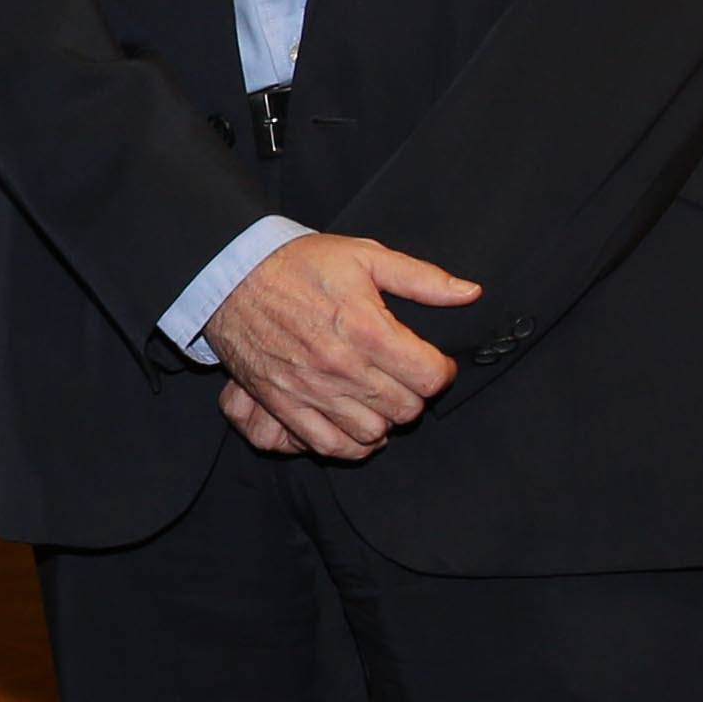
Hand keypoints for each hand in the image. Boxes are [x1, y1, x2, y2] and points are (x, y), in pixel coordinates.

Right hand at [202, 232, 479, 461]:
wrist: (231, 276)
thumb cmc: (299, 263)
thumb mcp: (365, 256)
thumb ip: (422, 279)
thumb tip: (471, 293)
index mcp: (367, 329)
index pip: (431, 377)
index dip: (441, 371)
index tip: (432, 362)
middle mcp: (342, 366)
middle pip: (406, 409)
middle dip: (414, 394)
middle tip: (403, 376)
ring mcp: (311, 390)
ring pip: (373, 432)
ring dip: (384, 419)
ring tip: (379, 398)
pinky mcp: (284, 404)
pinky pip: (329, 445)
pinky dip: (351, 445)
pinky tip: (356, 425)